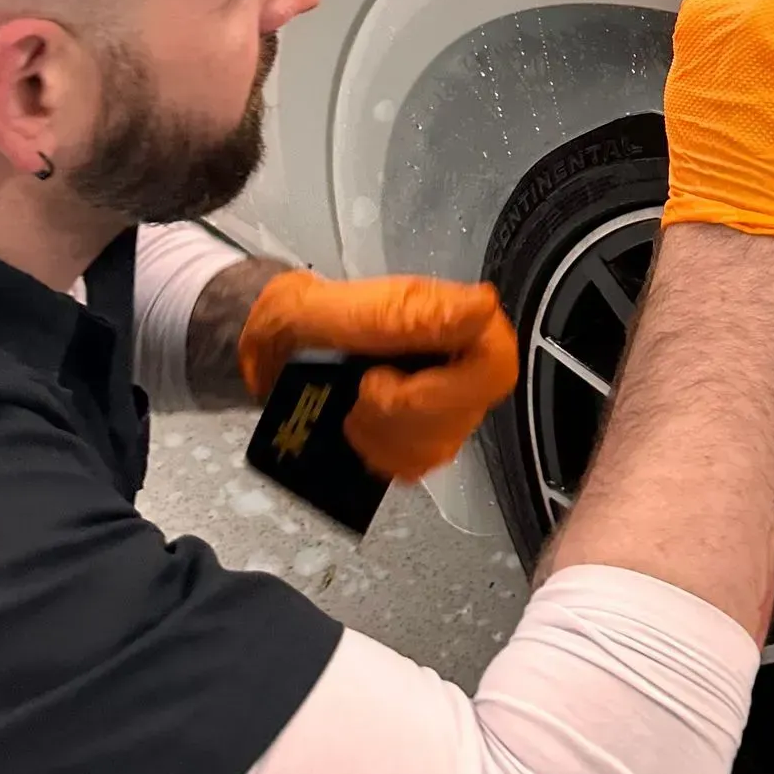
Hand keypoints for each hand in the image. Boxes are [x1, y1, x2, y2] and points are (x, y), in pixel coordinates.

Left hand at [238, 270, 518, 483]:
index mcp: (453, 318)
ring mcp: (448, 402)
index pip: (496, 361)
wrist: (276, 352)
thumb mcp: (341, 310)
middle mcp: (461, 360)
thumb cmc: (308, 324)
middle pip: (468, 412)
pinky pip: (417, 465)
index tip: (383, 380)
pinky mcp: (426, 435)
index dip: (446, 386)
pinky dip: (378, 451)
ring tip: (355, 406)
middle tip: (361, 391)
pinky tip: (361, 426)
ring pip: (441, 444)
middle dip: (400, 412)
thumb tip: (481, 308)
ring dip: (384, 433)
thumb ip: (411, 313)